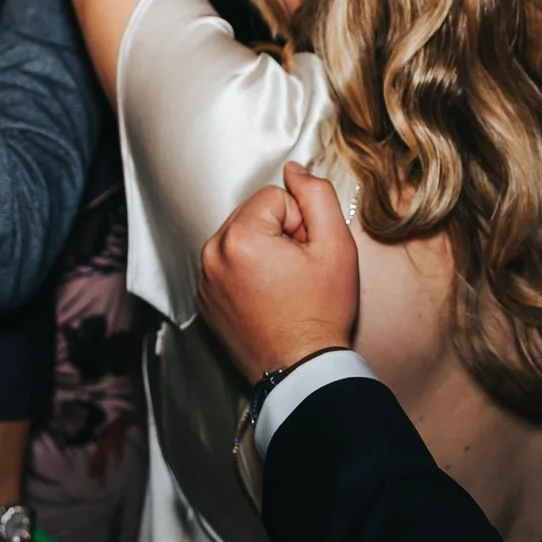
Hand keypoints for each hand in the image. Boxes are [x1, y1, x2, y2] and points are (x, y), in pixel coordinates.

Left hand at [197, 161, 357, 383]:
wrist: (302, 371)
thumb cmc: (321, 313)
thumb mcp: (336, 246)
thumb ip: (317, 195)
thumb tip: (294, 170)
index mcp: (238, 237)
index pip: (275, 198)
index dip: (300, 223)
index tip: (306, 256)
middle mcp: (212, 254)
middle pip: (254, 215)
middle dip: (279, 235)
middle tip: (297, 273)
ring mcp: (205, 279)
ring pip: (242, 238)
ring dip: (264, 253)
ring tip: (284, 287)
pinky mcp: (204, 299)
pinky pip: (228, 265)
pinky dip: (247, 274)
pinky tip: (267, 299)